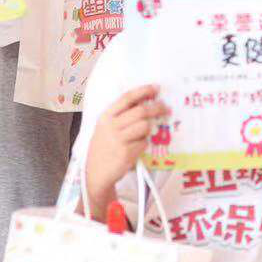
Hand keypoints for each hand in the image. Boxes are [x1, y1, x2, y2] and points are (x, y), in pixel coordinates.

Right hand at [85, 85, 169, 216]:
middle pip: (141, 111)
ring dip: (149, 129)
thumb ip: (121, 115)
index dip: (143, 91)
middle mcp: (111, 126)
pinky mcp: (126, 154)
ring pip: (145, 126)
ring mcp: (118, 140)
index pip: (127, 98)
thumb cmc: (104, 147)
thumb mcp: (106, 128)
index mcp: (105, 116)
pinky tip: (136, 148)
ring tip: (144, 134)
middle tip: (166, 108)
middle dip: (157, 108)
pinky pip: (144, 143)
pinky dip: (144, 144)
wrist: (95, 173)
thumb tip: (145, 101)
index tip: (156, 88)